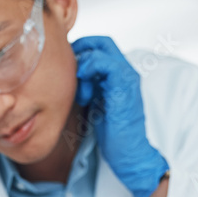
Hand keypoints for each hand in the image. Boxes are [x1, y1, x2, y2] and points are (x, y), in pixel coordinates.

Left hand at [73, 36, 168, 196]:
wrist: (130, 155)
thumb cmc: (114, 135)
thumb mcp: (96, 104)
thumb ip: (88, 87)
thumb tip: (68, 77)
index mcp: (120, 76)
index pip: (100, 46)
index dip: (81, 51)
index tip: (67, 70)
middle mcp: (126, 72)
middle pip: (101, 41)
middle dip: (80, 51)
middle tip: (68, 73)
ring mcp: (127, 77)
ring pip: (101, 48)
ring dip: (83, 64)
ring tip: (81, 91)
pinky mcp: (124, 86)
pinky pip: (104, 63)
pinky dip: (89, 69)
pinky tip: (84, 92)